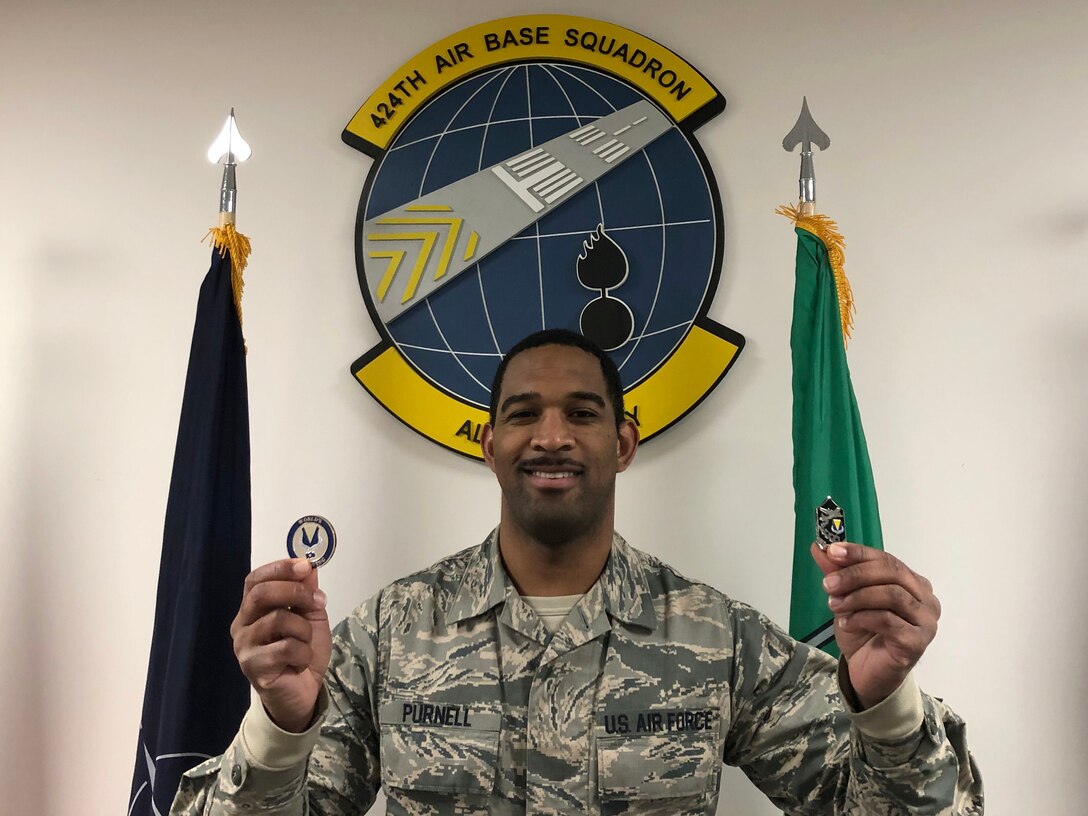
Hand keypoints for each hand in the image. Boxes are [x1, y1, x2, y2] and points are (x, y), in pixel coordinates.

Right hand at [231, 558, 331, 731]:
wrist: (303, 693)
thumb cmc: (302, 652)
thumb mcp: (311, 617)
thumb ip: (307, 592)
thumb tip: (308, 566)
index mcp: (252, 609)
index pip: (255, 580)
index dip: (280, 568)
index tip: (305, 565)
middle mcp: (242, 625)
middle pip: (262, 594)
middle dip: (295, 592)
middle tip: (318, 600)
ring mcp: (244, 646)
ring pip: (278, 619)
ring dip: (304, 629)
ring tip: (306, 643)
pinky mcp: (253, 667)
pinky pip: (286, 647)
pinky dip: (303, 652)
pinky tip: (300, 662)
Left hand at [811, 542, 940, 708]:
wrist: (867, 673)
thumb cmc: (863, 633)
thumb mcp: (846, 598)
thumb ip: (837, 573)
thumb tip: (819, 547)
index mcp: (913, 583)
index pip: (887, 559)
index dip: (859, 553)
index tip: (832, 551)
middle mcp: (926, 599)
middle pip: (892, 573)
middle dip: (855, 574)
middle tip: (828, 583)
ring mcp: (926, 622)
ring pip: (891, 595)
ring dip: (857, 597)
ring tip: (833, 605)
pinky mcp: (917, 642)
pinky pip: (888, 620)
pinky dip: (862, 617)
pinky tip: (845, 623)